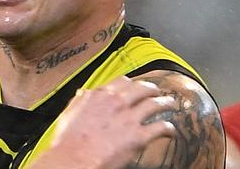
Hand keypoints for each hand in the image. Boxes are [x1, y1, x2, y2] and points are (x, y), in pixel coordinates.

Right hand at [29, 76, 175, 168]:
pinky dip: (168, 128)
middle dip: (152, 89)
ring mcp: (129, 119)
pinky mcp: (139, 137)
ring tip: (171, 104)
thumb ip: (81, 101)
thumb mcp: (70, 112)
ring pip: (155, 104)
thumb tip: (84, 94)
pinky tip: (170, 130)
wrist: (74, 158)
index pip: (122, 81)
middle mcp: (117, 102)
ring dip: (166, 103)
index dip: (131, 83)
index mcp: (100, 95)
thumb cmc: (69, 140)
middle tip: (156, 91)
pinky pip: (160, 128)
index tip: (133, 86)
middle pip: (142, 88)